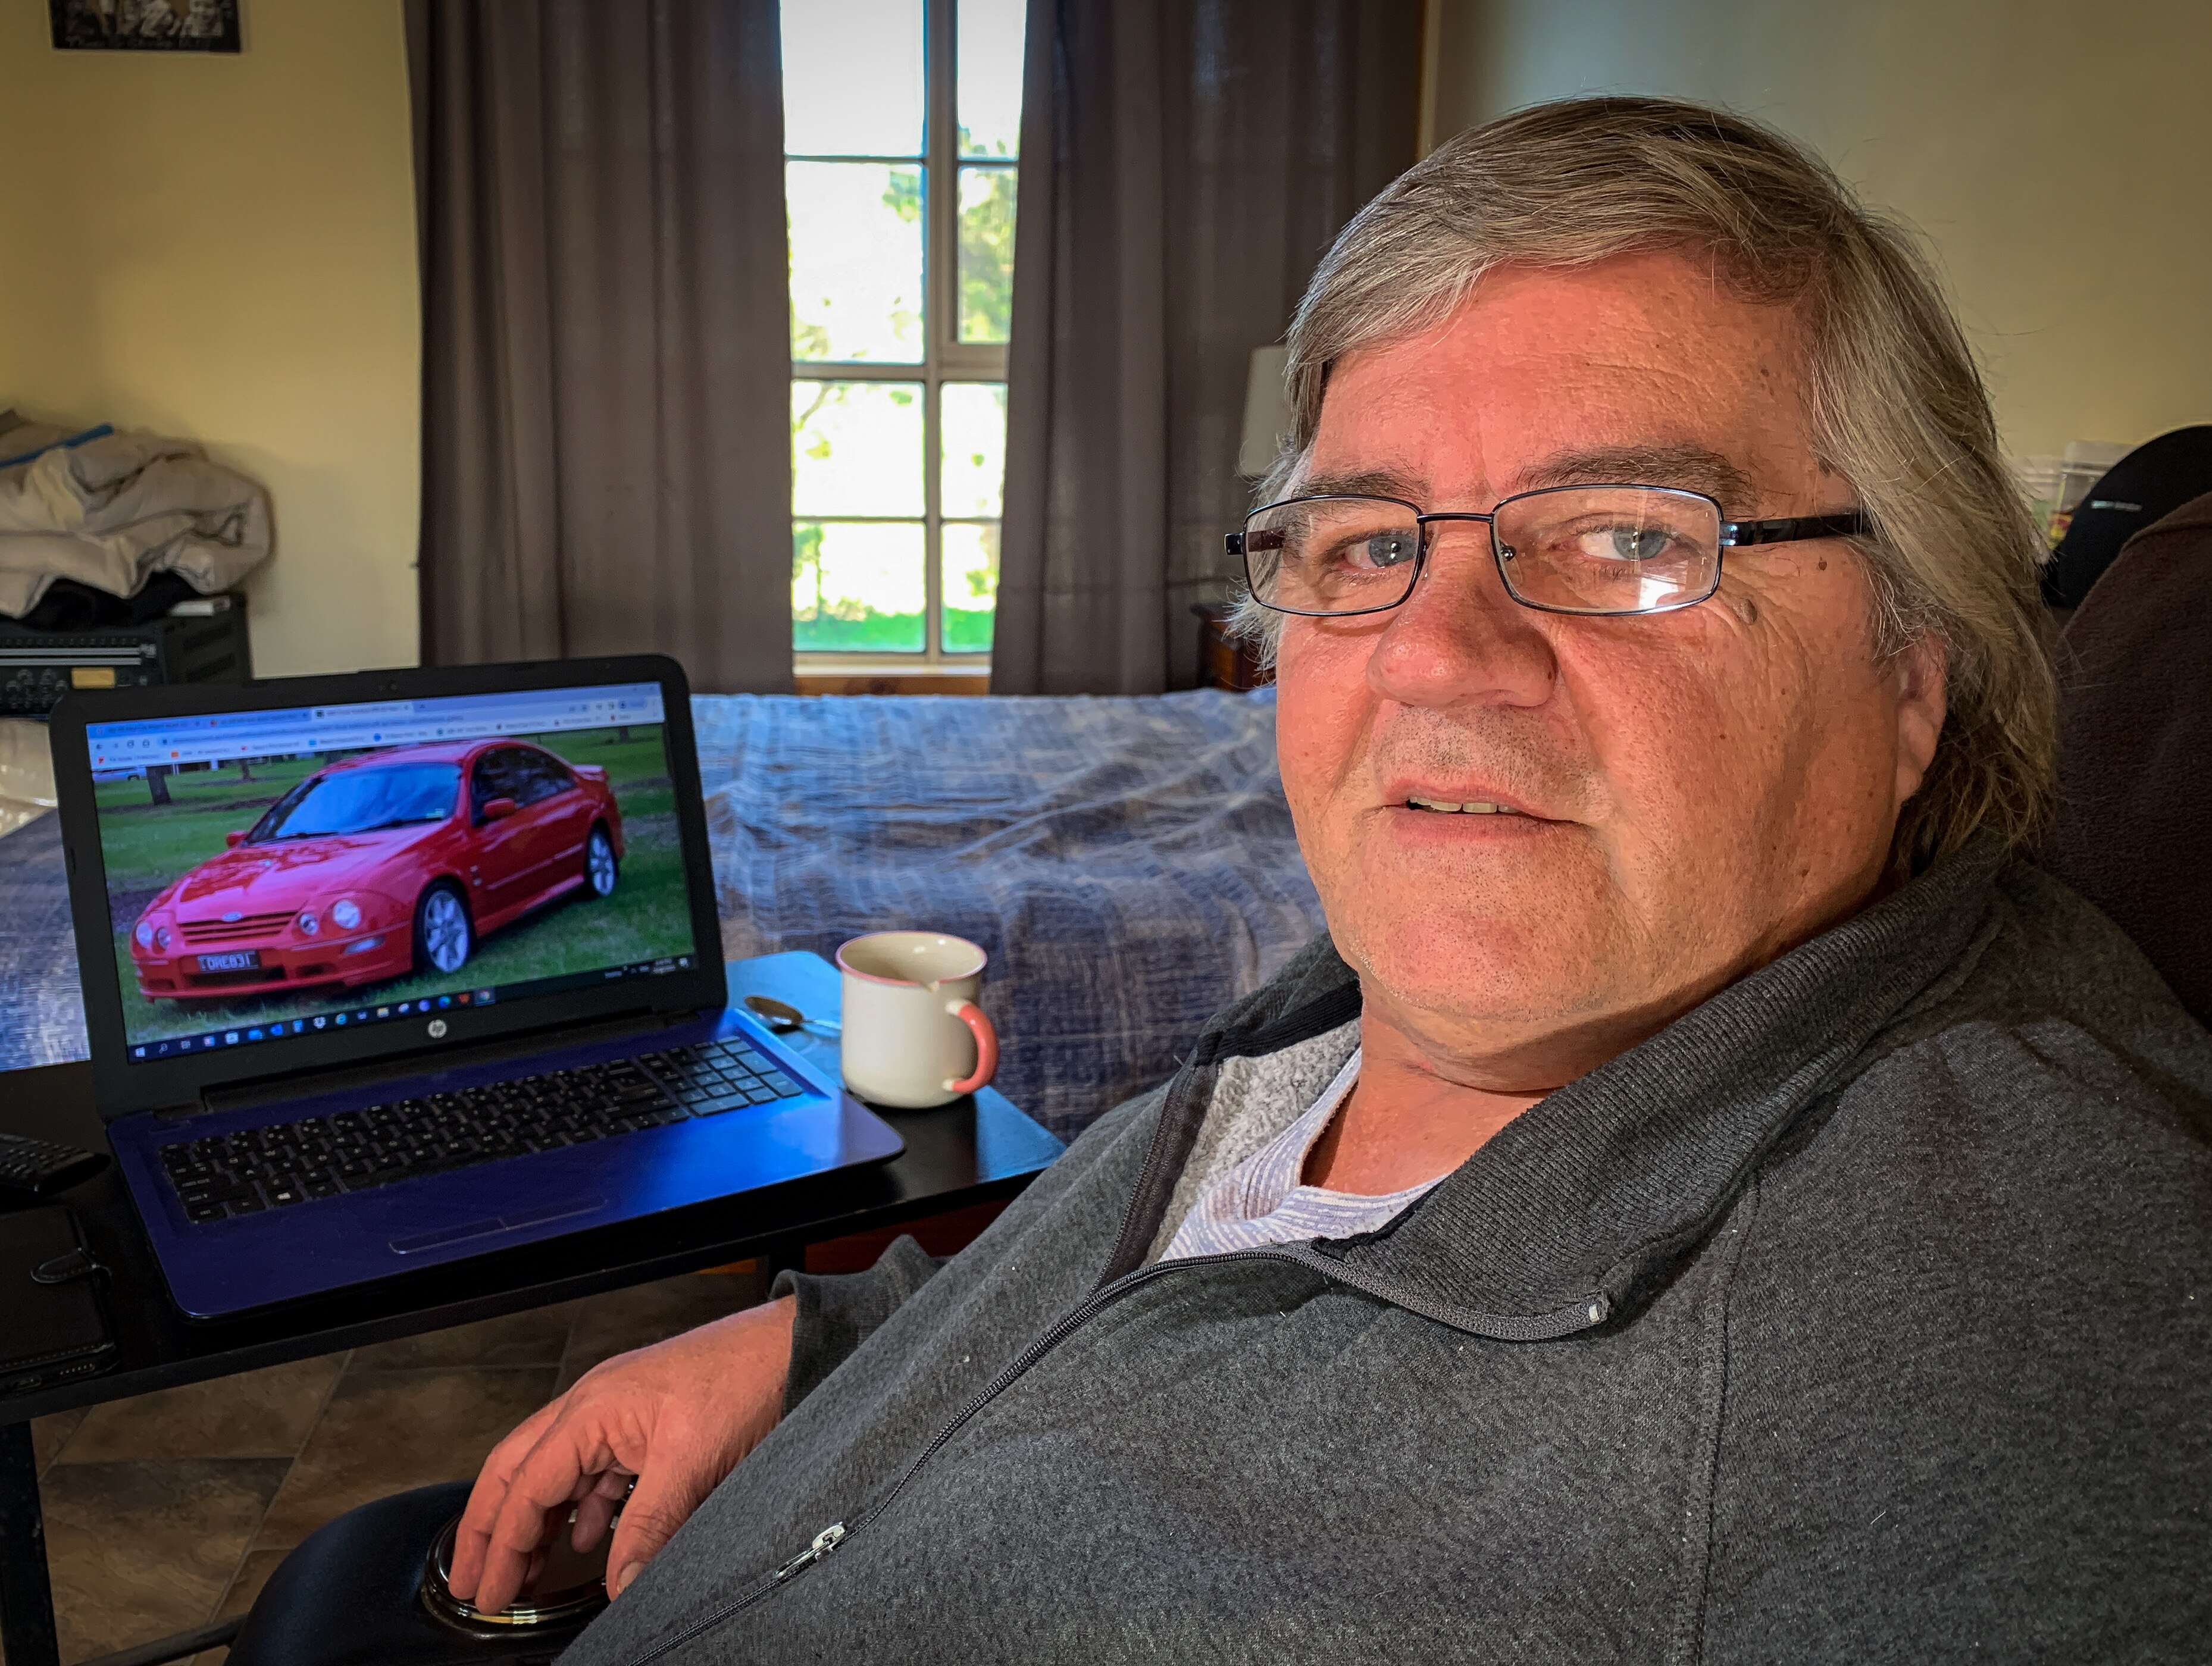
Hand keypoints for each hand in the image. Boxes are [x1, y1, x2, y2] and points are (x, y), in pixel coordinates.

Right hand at [446, 1292, 796, 1611]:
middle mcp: (594, 1408)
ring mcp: (620, 1415)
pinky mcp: (648, 1426)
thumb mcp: (693, 1460)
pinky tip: (589, 1539)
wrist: (793, 1347)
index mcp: (590, 1410)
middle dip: (492, 1530)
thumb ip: (651, 1527)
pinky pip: (599, 1472)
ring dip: (537, 1524)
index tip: (488, 1591)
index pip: (525, 1485)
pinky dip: (584, 1510)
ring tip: (525, 1574)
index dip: (501, 1544)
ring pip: (557, 1475)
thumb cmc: (744, 1376)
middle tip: (474, 1583)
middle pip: (520, 1473)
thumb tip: (622, 1583)